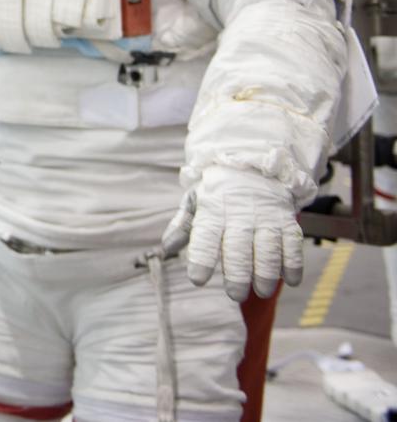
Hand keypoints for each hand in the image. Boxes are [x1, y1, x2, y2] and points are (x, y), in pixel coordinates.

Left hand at [161, 166, 301, 300]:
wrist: (252, 166)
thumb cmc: (218, 191)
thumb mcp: (194, 201)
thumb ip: (182, 225)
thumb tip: (167, 248)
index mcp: (212, 209)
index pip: (205, 235)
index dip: (202, 258)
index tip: (198, 279)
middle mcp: (240, 213)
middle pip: (238, 246)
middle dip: (237, 273)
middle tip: (235, 294)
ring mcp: (266, 217)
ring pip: (267, 247)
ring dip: (266, 272)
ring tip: (262, 291)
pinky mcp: (286, 221)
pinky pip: (292, 243)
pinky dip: (293, 263)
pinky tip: (291, 281)